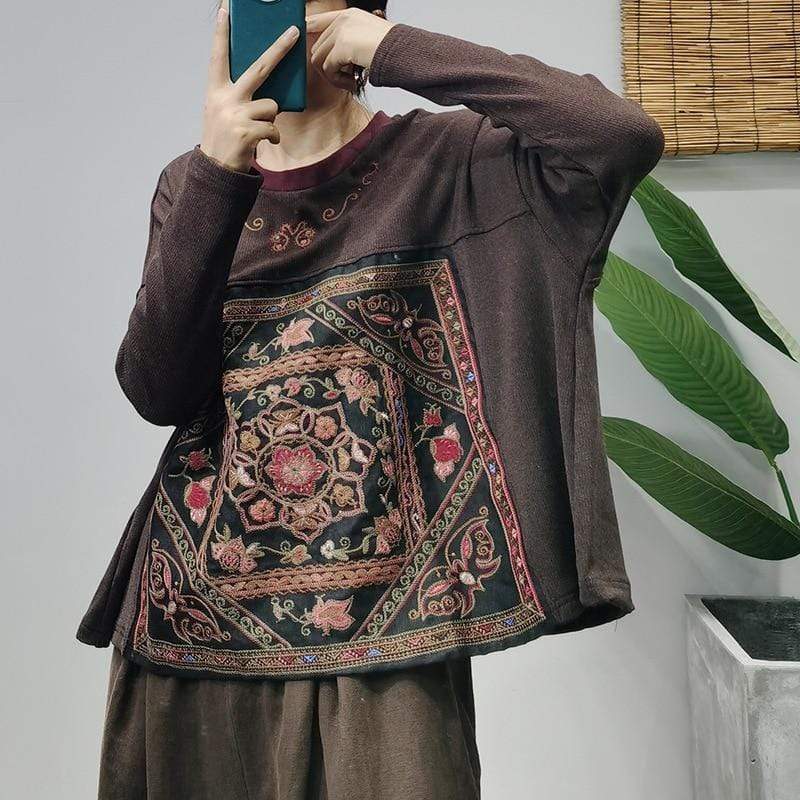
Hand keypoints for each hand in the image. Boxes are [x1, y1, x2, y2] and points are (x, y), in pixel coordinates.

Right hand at [200, 8, 299, 172]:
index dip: (221, 34)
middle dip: (279, 49)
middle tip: (294, 32)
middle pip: (259, 68)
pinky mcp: (247, 132)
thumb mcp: (222, 111)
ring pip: (271, 106)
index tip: (225, 11)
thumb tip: (268, 89)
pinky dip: (271, 137)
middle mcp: (224, 99)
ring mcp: (235, 115)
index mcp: (215, 91)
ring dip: (269, 120)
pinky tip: (259, 143)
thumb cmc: (224, 137)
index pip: (218, 57)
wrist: (217, 169)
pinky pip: (273, 128)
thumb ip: (238, 95)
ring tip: (255, 130)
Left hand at [307, 8, 395, 90]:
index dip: (307, 34)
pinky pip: (327, 69)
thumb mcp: (368, 39)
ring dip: (332, 76)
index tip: (307, 49)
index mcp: (348, 15)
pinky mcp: (341, 47)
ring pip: (319, 59)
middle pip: (318, 47)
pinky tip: (351, 84)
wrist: (403, 52)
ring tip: (348, 83)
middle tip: (345, 79)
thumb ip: (349, 41)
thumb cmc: (392, 51)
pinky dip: (337, 81)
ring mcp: (341, 32)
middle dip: (328, 67)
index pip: (316, 21)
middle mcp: (342, 20)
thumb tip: (332, 58)